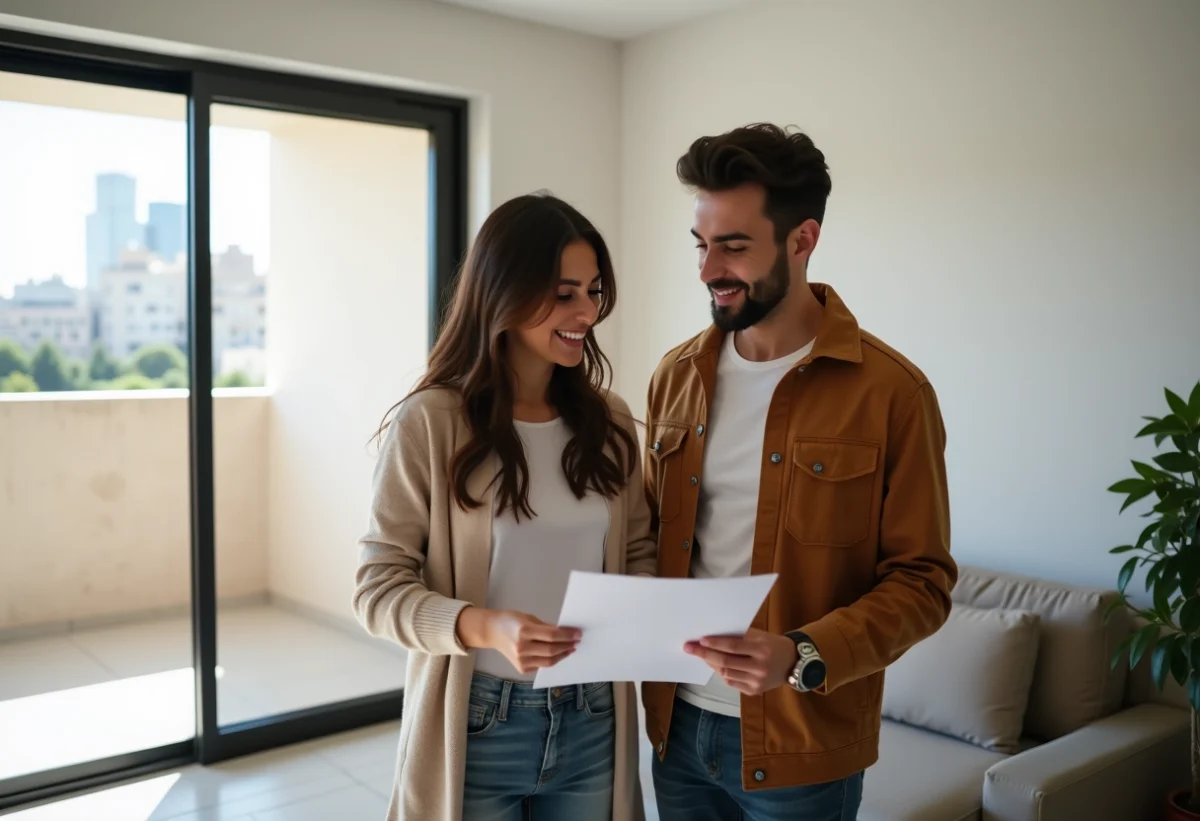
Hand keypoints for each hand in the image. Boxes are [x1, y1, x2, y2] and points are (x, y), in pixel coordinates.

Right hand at [457, 607, 580, 673]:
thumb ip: (547, 627)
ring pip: (549, 661)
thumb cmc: (511, 621)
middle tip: (577, 641)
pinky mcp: (522, 668)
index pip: (552, 635)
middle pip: (552, 650)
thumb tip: (566, 633)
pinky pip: (542, 665)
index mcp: (524, 631)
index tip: (578, 634)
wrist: (492, 631)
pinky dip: (552, 660)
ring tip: (570, 649)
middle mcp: (522, 648)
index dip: (567, 635)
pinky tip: (558, 654)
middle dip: (567, 646)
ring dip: (562, 655)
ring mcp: (521, 660)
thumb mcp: (529, 618)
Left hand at [684, 629, 796, 695]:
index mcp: (762, 649)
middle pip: (726, 662)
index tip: (699, 640)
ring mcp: (757, 682)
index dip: (714, 643)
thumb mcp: (759, 636)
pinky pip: (732, 683)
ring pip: (726, 674)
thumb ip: (739, 637)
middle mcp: (759, 668)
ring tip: (703, 655)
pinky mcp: (754, 692)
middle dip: (704, 655)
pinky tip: (719, 665)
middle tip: (689, 648)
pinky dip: (723, 673)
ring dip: (712, 664)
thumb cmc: (772, 644)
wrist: (793, 663)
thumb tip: (712, 637)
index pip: (733, 646)